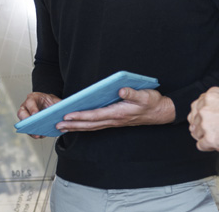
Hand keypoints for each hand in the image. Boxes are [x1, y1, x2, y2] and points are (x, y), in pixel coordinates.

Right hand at [17, 92, 60, 138]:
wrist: (50, 105)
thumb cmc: (51, 101)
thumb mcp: (56, 101)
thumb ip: (60, 105)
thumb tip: (67, 112)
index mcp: (33, 98)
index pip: (30, 102)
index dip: (32, 108)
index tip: (35, 114)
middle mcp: (27, 106)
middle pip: (21, 113)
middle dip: (26, 121)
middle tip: (33, 127)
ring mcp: (26, 115)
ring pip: (23, 123)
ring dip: (29, 129)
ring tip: (38, 135)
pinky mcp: (28, 123)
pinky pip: (28, 129)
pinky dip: (33, 133)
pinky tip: (40, 135)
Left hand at [57, 88, 174, 132]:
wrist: (161, 112)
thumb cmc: (152, 102)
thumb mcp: (145, 95)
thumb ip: (132, 93)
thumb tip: (120, 90)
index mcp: (119, 113)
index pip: (96, 115)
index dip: (81, 116)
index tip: (68, 115)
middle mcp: (114, 120)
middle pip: (90, 124)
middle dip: (73, 124)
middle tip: (57, 124)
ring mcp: (114, 122)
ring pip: (91, 126)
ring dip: (76, 127)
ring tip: (61, 126)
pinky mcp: (114, 121)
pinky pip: (96, 125)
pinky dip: (84, 126)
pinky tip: (76, 125)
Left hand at [188, 87, 218, 151]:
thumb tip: (215, 113)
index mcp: (209, 96)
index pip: (195, 108)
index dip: (202, 117)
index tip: (208, 122)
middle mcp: (204, 108)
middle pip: (195, 121)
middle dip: (203, 128)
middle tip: (214, 131)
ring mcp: (205, 124)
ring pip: (196, 134)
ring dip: (205, 137)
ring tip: (218, 138)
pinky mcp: (210, 138)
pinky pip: (200, 145)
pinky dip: (208, 147)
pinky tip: (216, 145)